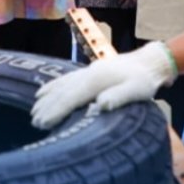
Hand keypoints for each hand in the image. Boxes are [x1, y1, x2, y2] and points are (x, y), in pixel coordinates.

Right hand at [31, 41, 177, 128]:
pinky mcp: (88, 71)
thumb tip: (100, 104)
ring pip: (62, 85)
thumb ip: (119, 96)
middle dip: (47, 107)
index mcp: (97, 80)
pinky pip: (65, 79)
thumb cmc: (145, 80)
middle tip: (35, 123)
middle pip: (62, 92)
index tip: (43, 123)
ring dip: (47, 98)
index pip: (71, 97)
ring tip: (34, 111)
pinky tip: (43, 92)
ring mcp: (87, 71)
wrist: (149, 61)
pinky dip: (53, 86)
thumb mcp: (138, 90)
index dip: (55, 111)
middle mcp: (88, 73)